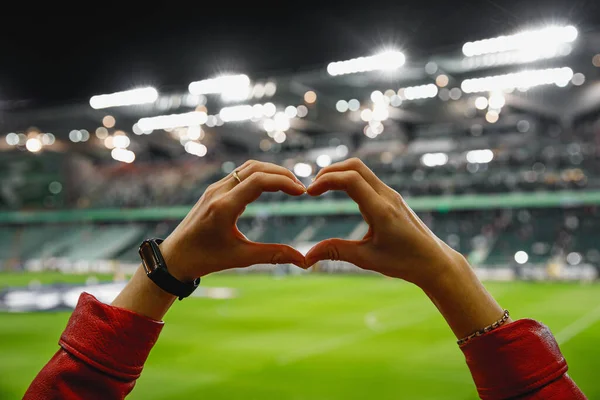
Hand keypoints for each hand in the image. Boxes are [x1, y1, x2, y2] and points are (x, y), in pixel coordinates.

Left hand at [160, 160, 306, 280]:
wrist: (174, 257)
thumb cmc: (205, 259)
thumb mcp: (241, 258)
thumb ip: (273, 255)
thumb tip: (303, 261)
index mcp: (224, 207)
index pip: (259, 180)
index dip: (283, 182)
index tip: (301, 192)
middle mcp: (218, 192)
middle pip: (255, 168)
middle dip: (281, 174)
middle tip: (300, 188)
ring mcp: (215, 188)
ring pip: (247, 167)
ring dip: (270, 171)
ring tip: (289, 186)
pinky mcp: (214, 190)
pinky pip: (239, 174)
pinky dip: (259, 174)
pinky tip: (271, 187)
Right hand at [305, 158, 463, 289]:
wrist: (434, 261)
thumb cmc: (404, 262)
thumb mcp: (367, 259)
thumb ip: (336, 252)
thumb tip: (307, 256)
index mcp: (381, 211)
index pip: (351, 180)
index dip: (326, 180)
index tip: (309, 193)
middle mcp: (387, 196)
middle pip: (355, 166)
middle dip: (329, 171)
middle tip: (312, 188)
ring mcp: (391, 194)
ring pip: (361, 169)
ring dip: (339, 173)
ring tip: (320, 189)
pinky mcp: (391, 197)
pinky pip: (367, 178)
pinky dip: (348, 178)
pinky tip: (339, 192)